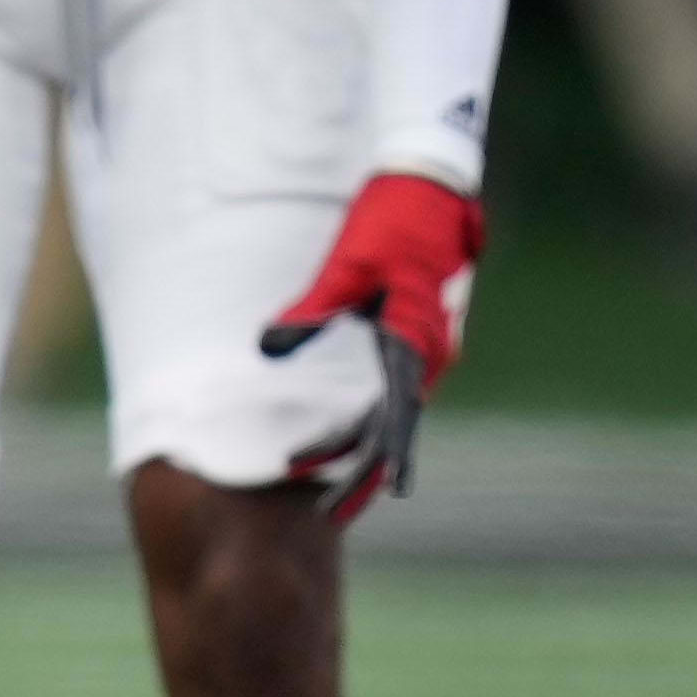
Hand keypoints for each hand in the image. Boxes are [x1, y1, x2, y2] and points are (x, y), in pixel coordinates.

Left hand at [260, 172, 481, 522]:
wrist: (429, 183)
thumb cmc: (389, 221)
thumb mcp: (347, 265)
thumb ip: (312, 311)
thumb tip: (267, 349)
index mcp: (414, 341)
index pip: (393, 417)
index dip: (368, 455)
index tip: (351, 487)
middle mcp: (428, 352)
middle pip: (394, 426)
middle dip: (363, 469)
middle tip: (329, 513)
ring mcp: (426, 346)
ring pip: (395, 411)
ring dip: (364, 445)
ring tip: (327, 482)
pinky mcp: (416, 334)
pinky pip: (396, 388)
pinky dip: (373, 416)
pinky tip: (347, 434)